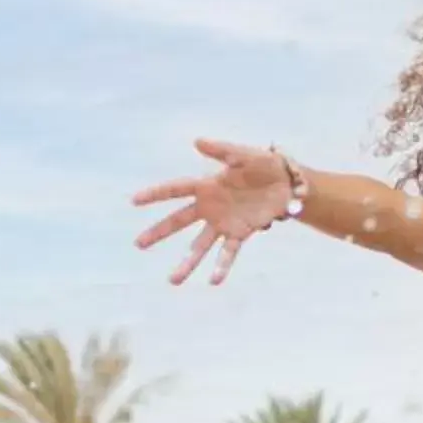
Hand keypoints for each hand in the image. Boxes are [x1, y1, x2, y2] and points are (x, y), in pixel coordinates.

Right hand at [130, 138, 296, 286]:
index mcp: (207, 185)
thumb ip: (222, 150)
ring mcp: (223, 223)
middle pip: (179, 221)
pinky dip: (222, 266)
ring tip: (173, 281)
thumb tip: (197, 141)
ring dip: (187, 263)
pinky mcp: (240, 234)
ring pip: (199, 245)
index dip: (156, 194)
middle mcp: (210, 207)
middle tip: (138, 244)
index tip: (134, 201)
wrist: (288, 183)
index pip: (176, 190)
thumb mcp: (244, 154)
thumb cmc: (264, 164)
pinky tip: (213, 281)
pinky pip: (228, 252)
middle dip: (159, 232)